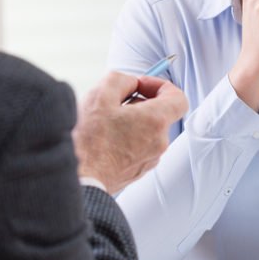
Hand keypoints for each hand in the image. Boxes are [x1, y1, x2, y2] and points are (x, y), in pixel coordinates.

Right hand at [72, 73, 187, 193]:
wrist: (80, 179)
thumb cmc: (89, 141)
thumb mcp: (101, 95)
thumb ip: (122, 80)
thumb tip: (130, 83)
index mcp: (155, 121)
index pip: (178, 98)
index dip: (160, 86)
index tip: (140, 86)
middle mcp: (159, 142)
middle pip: (159, 113)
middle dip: (139, 103)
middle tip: (114, 103)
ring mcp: (151, 159)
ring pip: (147, 131)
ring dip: (131, 122)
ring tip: (105, 123)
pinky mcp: (139, 171)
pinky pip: (139, 147)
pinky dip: (127, 139)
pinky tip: (105, 140)